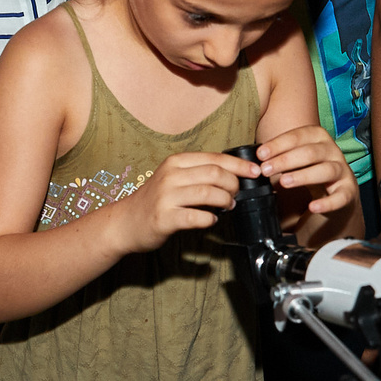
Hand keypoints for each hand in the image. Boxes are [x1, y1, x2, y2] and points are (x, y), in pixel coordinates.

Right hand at [112, 151, 259, 252]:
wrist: (125, 222)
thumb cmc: (154, 201)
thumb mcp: (173, 178)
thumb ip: (197, 174)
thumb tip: (233, 175)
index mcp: (175, 162)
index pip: (214, 158)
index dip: (239, 165)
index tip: (255, 172)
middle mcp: (170, 176)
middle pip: (215, 174)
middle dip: (234, 185)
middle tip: (235, 195)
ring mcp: (166, 197)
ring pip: (209, 194)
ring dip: (225, 201)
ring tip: (226, 206)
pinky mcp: (165, 218)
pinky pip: (197, 217)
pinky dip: (210, 219)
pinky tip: (210, 220)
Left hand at [255, 125, 355, 215]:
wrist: (336, 190)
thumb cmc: (309, 169)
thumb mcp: (295, 159)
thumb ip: (279, 157)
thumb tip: (254, 161)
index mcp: (318, 138)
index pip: (299, 136)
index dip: (279, 144)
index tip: (261, 154)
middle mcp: (332, 152)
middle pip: (311, 152)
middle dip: (286, 160)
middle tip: (266, 170)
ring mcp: (342, 171)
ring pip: (326, 170)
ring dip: (303, 176)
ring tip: (284, 182)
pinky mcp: (348, 191)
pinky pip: (340, 197)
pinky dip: (327, 203)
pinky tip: (313, 207)